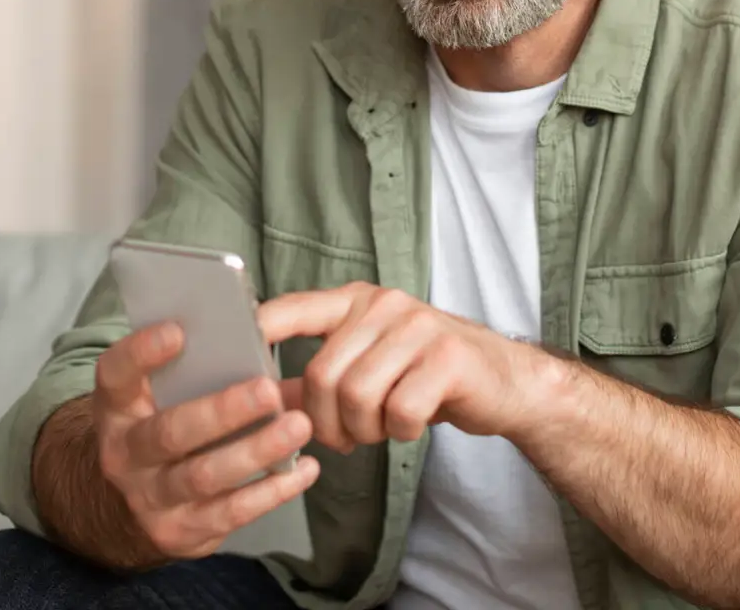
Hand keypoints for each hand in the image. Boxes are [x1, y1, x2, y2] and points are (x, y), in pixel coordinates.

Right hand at [91, 322, 319, 559]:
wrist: (132, 504)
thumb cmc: (164, 425)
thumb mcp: (161, 395)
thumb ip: (200, 366)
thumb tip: (268, 328)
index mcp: (118, 407)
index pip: (116, 375)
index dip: (141, 353)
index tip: (177, 331)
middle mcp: (126, 454)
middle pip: (169, 433)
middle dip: (221, 412)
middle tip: (267, 390)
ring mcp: (151, 497)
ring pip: (203, 476)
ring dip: (255, 452)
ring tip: (297, 427)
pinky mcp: (182, 530)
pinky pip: (229, 513)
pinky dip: (271, 492)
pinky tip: (302, 470)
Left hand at [258, 283, 548, 453]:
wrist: (504, 381)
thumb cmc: (428, 375)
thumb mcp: (373, 362)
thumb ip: (321, 372)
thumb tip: (259, 396)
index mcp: (357, 300)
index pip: (293, 308)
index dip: (258, 330)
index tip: (235, 356)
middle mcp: (384, 304)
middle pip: (321, 374)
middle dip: (325, 422)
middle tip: (344, 439)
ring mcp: (418, 327)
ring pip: (357, 396)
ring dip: (362, 431)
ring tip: (379, 431)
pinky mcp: (448, 359)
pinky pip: (399, 412)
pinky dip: (400, 433)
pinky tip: (411, 425)